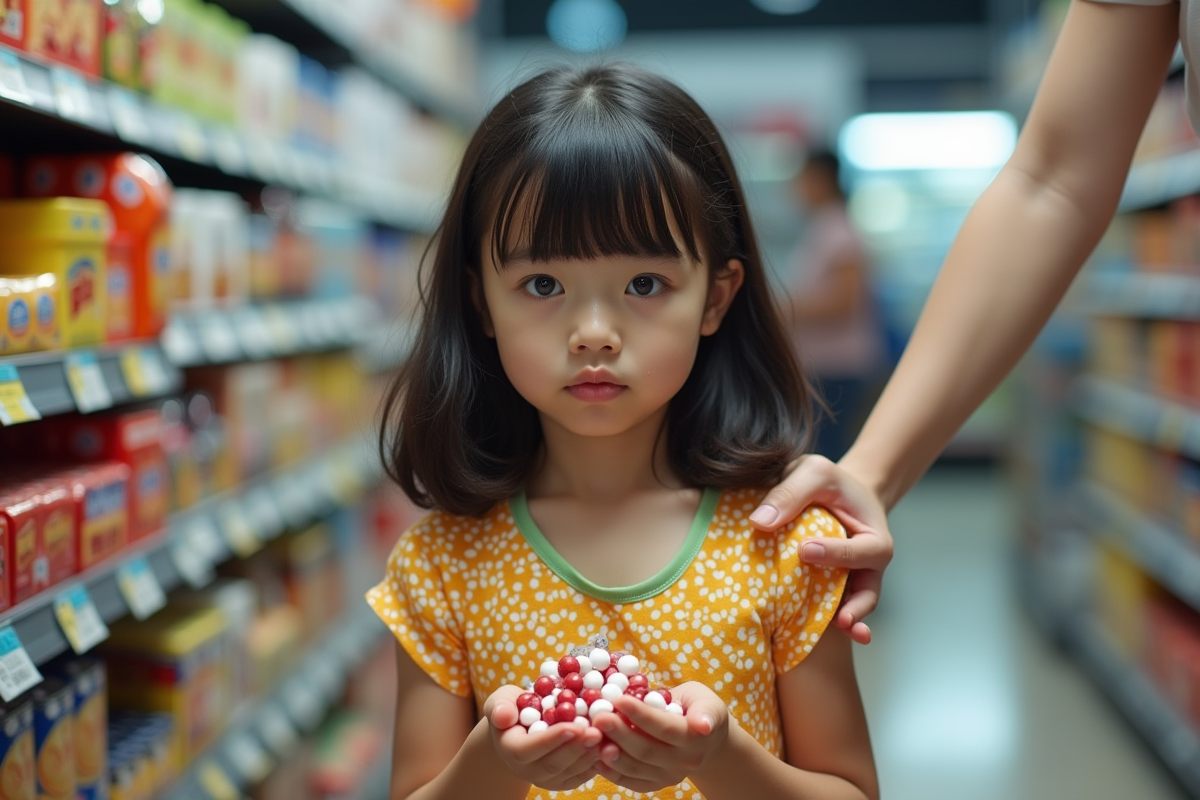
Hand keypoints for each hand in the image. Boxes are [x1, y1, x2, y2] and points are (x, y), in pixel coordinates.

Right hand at [484, 685, 603, 790]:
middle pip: (553, 764)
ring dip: (589, 756)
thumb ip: (500, 707)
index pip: (529, 749)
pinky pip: (579, 776)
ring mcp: (545, 779)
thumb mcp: (501, 701)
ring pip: (569, 772)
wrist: (521, 727)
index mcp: (510, 750)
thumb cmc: (513, 707)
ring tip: (606, 738)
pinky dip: (595, 764)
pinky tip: (608, 747)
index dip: (552, 739)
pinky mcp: (562, 780)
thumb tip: (503, 716)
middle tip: (596, 732)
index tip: (574, 725)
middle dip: (576, 748)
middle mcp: (526, 770)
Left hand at [590, 682, 729, 792]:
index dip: (641, 715)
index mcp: (695, 739)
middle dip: (619, 733)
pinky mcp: (655, 784)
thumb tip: (703, 725)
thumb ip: (705, 710)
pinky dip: (611, 770)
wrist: (704, 740)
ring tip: (593, 735)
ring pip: (635, 768)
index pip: (665, 728)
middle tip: (598, 716)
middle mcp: (683, 762)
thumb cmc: (698, 709)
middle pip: (646, 750)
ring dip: (611, 753)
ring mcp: (668, 776)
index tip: (619, 699)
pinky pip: (630, 780)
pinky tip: (594, 755)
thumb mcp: (706, 700)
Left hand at [749, 454, 892, 643]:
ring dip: (847, 622)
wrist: (835, 493)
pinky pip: (830, 610)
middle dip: (856, 607)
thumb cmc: (829, 482)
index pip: (859, 551)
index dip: (835, 553)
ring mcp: (851, 582)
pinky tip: (810, 638)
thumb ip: (790, 493)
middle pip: (867, 591)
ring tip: (838, 633)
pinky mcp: (831, 591)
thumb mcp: (813, 473)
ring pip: (852, 607)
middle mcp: (867, 566)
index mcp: (873, 538)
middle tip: (841, 619)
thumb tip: (759, 522)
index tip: (806, 550)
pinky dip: (826, 624)